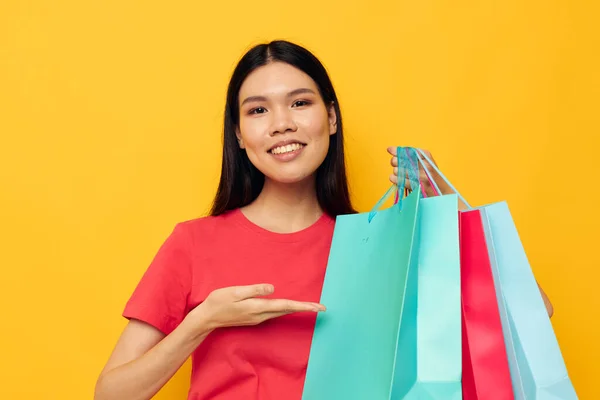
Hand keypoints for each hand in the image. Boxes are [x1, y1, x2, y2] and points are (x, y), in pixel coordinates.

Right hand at [191, 284, 325, 330]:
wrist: (206, 319)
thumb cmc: (218, 302)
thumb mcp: (235, 291)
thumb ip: (254, 290)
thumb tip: (272, 289)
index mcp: (258, 307)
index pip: (286, 305)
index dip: (304, 306)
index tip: (319, 307)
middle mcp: (261, 315)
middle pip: (287, 310)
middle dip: (305, 308)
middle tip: (322, 307)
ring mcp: (257, 318)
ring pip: (282, 313)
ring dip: (296, 309)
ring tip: (310, 306)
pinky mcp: (254, 318)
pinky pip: (274, 313)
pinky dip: (285, 309)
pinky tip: (289, 306)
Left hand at [387, 147, 448, 196]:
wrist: (442, 193)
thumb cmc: (431, 177)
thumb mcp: (425, 163)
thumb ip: (412, 156)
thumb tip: (391, 149)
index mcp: (428, 157)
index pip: (409, 150)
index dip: (398, 150)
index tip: (390, 150)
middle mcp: (425, 165)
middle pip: (402, 160)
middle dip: (395, 161)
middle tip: (395, 164)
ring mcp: (421, 177)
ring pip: (399, 170)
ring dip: (396, 172)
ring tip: (399, 173)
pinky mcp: (417, 187)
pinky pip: (399, 180)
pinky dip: (395, 179)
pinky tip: (395, 179)